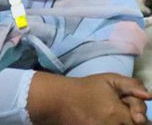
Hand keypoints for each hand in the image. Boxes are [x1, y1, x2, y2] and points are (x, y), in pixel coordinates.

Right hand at [27, 72, 150, 124]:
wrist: (58, 99)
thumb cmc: (85, 88)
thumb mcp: (108, 79)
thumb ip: (132, 85)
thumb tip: (150, 96)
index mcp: (117, 112)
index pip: (142, 121)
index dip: (140, 116)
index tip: (136, 115)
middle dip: (132, 121)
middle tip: (125, 115)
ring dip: (122, 123)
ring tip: (113, 117)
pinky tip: (105, 121)